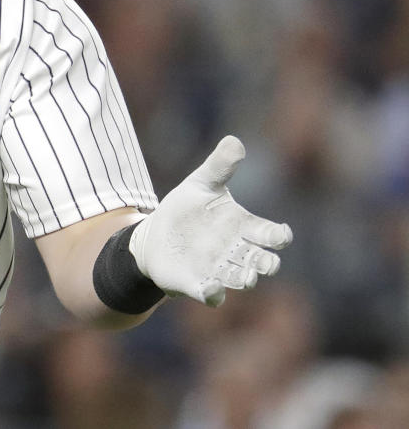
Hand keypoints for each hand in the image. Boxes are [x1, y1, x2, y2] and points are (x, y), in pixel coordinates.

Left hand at [129, 136, 292, 305]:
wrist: (156, 235)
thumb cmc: (187, 209)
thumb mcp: (201, 183)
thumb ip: (220, 165)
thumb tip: (234, 141)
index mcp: (242, 227)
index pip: (270, 234)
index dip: (278, 235)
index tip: (280, 234)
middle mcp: (236, 252)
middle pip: (262, 261)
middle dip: (266, 263)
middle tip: (266, 262)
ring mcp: (218, 270)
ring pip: (240, 279)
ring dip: (245, 278)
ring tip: (247, 276)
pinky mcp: (197, 284)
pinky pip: (211, 294)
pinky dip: (213, 293)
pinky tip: (212, 288)